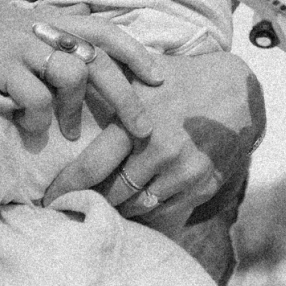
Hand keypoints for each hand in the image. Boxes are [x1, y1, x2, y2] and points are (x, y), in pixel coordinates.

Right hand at [0, 0, 163, 143]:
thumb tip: (77, 57)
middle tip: (141, 129)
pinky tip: (31, 130)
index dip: (134, 52)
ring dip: (75, 111)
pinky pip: (35, 97)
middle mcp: (39, 27)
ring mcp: (20, 44)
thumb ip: (44, 37)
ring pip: (72, 75)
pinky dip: (39, 119)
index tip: (158, 77)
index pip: (102, 30)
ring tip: (69, 135)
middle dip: (125, 95)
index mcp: (46, 19)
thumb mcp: (12, 27)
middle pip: (97, 58)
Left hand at [43, 48, 264, 227]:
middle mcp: (159, 151)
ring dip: (121, 207)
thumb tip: (63, 73)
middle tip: (77, 204)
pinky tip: (139, 202)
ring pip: (138, 206)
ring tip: (107, 203)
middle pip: (112, 193)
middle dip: (94, 199)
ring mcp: (182, 172)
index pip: (91, 166)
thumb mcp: (140, 72)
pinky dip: (149, 210)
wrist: (236, 92)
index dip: (67, 187)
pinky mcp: (201, 187)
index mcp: (136, 122)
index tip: (50, 199)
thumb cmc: (178, 79)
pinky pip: (165, 212)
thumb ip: (104, 77)